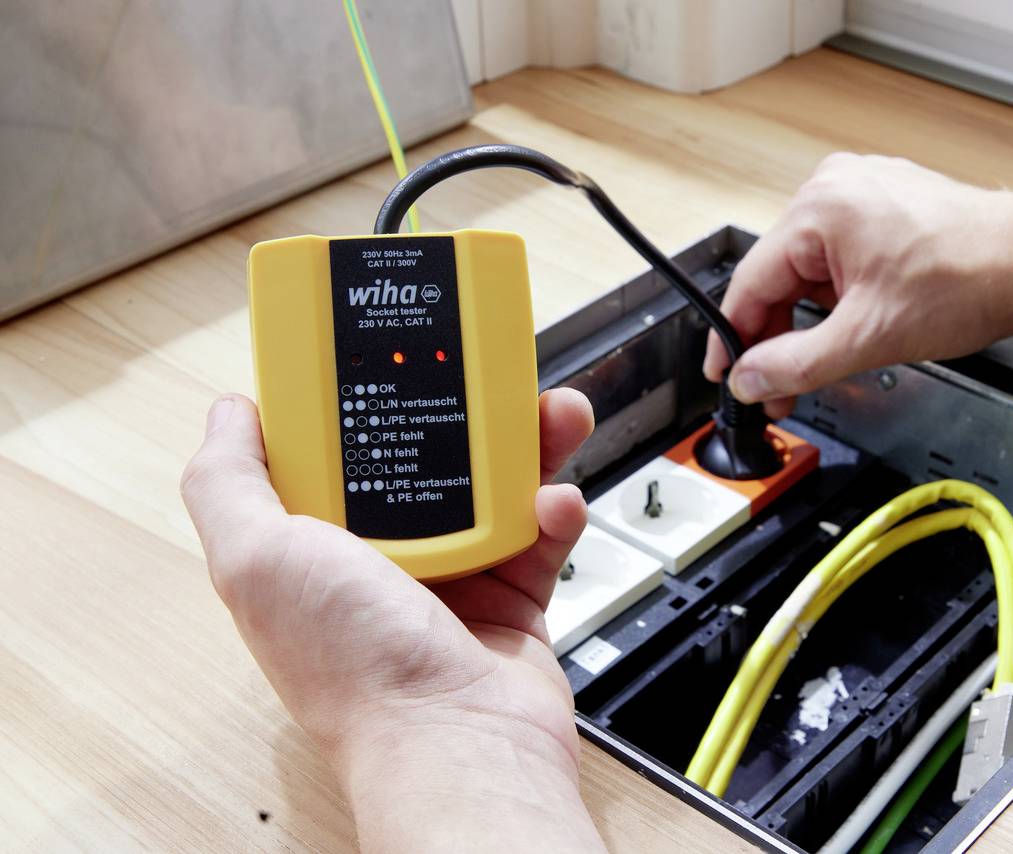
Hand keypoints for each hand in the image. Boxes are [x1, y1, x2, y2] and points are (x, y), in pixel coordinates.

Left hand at [181, 390, 604, 851]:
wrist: (460, 741)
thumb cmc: (357, 667)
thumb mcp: (257, 560)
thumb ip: (228, 482)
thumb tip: (229, 413)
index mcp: (312, 546)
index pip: (331, 447)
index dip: (357, 393)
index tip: (388, 348)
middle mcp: (378, 560)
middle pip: (422, 455)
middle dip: (460, 409)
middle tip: (489, 374)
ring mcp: (449, 578)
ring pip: (490, 486)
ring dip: (525, 445)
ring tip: (550, 415)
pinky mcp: (511, 597)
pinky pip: (538, 533)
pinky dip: (554, 510)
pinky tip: (555, 501)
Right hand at [704, 153, 1012, 417]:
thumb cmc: (971, 279)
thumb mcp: (869, 337)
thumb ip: (796, 363)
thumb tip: (748, 378)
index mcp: (818, 209)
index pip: (750, 284)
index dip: (732, 340)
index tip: (725, 377)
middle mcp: (832, 188)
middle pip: (777, 277)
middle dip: (775, 338)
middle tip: (775, 389)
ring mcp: (860, 192)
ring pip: (808, 271)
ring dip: (808, 321)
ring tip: (818, 366)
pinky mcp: (884, 205)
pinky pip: (837, 258)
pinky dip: (835, 299)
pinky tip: (847, 331)